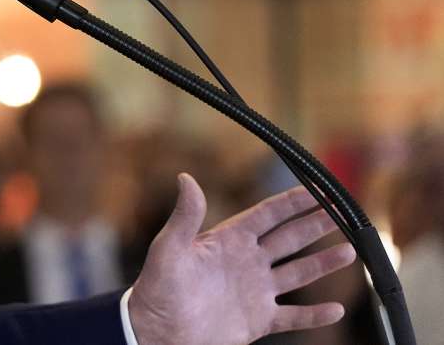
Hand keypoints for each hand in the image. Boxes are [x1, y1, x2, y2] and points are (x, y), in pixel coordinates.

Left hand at [128, 173, 356, 344]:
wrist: (157, 330)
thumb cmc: (157, 287)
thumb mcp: (169, 248)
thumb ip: (185, 216)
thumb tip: (186, 178)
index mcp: (228, 240)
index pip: (267, 214)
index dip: (292, 201)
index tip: (318, 188)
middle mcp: (246, 262)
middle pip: (289, 238)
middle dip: (316, 225)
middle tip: (343, 212)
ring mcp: (255, 291)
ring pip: (298, 273)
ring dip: (323, 263)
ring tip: (350, 251)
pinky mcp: (258, 320)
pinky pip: (293, 316)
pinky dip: (315, 315)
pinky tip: (335, 310)